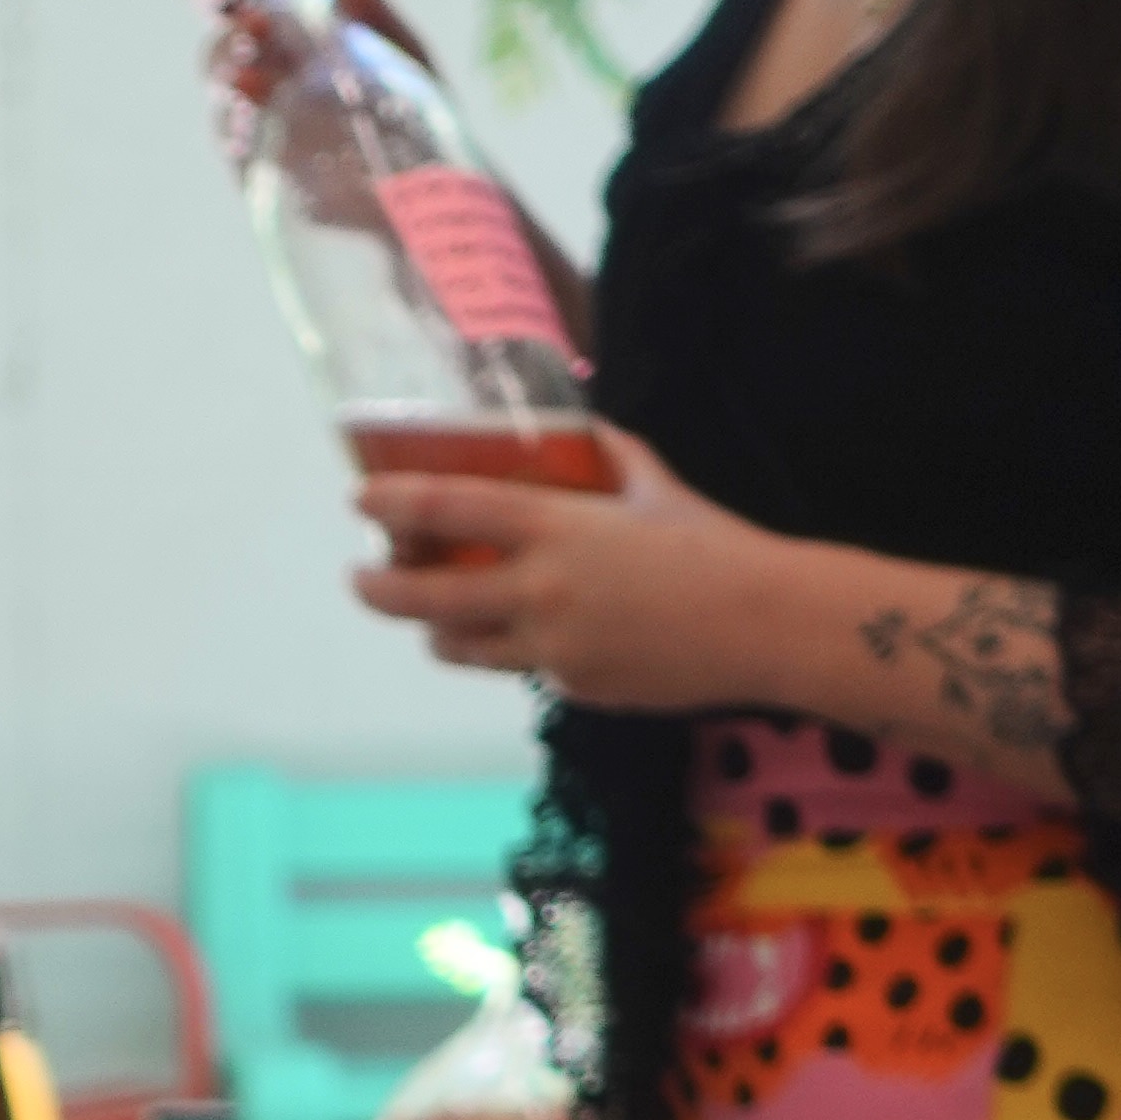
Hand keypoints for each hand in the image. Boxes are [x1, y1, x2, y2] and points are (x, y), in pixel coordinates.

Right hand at [194, 0, 437, 173]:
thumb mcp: (409, 64)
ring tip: (248, 38)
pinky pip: (227, 122)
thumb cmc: (423, 130)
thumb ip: (377, 18)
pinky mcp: (252, 154)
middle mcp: (282, 42)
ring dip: (225, 40)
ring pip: (221, 54)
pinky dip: (232, 103)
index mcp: (320, 1)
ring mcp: (261, 97)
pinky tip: (251, 91)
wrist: (422, 213)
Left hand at [354, 422, 793, 707]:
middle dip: (380, 589)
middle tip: (360, 579)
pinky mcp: (571, 686)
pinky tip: (534, 630)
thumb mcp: (651, 482)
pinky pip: (523, 666)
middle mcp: (540, 592)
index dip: (393, 504)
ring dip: (436, 628)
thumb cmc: (712, 544)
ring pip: (461, 646)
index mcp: (556, 528)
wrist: (761, 624)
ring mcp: (550, 648)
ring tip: (432, 614)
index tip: (359, 501)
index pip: (449, 508)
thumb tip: (575, 433)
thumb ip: (603, 455)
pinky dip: (515, 647)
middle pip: (427, 597)